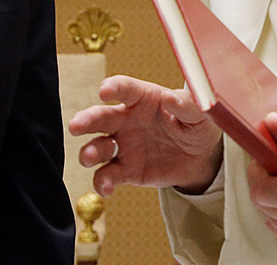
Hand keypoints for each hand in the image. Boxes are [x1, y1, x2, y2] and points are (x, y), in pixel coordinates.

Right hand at [68, 75, 222, 196]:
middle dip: (86, 120)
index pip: (124, 88)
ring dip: (90, 152)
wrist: (200, 158)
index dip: (113, 87)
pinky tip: (106, 189)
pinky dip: (102, 183)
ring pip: (98, 147)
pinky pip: (108, 175)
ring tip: (89, 158)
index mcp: (142, 99)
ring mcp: (123, 145)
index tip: (104, 91)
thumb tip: (170, 98)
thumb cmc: (197, 125)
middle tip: (76, 126)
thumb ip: (186, 105)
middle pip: (100, 117)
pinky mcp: (126, 170)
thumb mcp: (199, 114)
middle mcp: (126, 119)